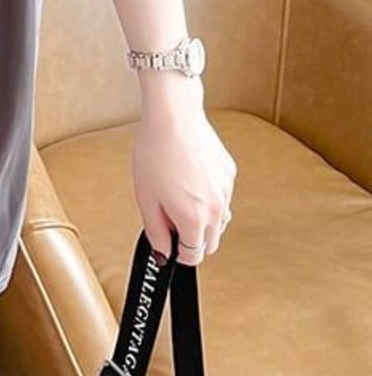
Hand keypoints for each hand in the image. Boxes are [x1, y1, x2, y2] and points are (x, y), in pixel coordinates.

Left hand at [131, 82, 236, 266]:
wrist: (174, 119)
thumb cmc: (155, 154)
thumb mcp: (145, 198)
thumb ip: (156, 231)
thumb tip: (164, 254)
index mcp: (194, 220)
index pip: (193, 256)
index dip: (178, 254)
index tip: (168, 246)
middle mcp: (217, 210)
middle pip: (210, 243)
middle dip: (191, 240)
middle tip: (169, 220)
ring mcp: (226, 191)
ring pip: (219, 221)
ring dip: (202, 220)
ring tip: (177, 196)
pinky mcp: (229, 174)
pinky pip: (221, 197)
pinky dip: (208, 197)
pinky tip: (188, 179)